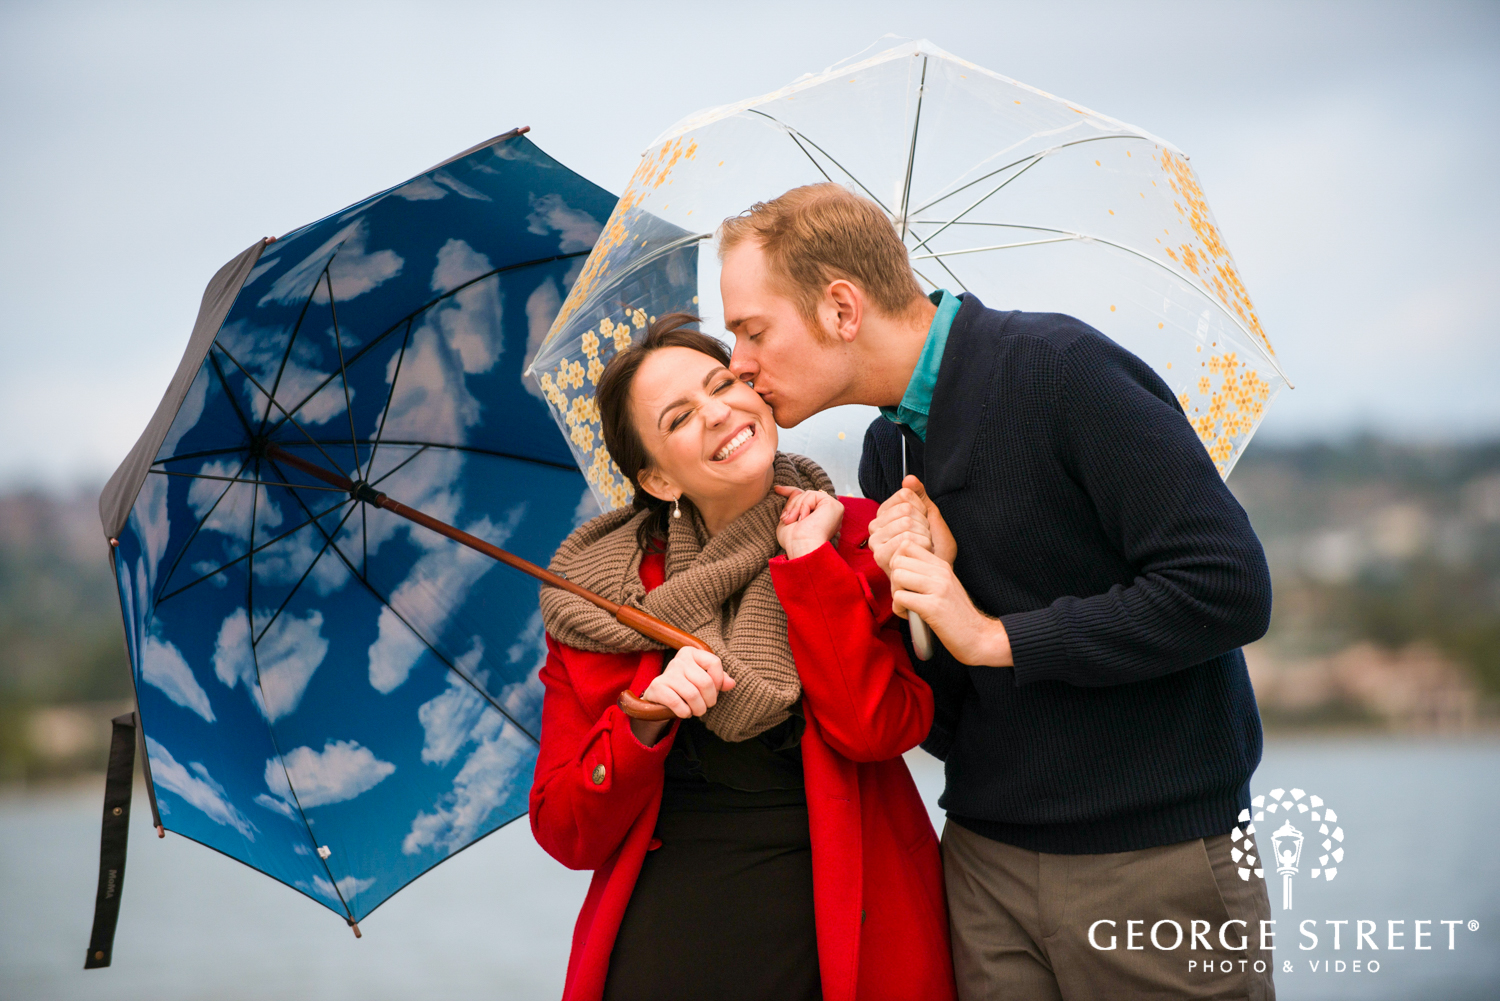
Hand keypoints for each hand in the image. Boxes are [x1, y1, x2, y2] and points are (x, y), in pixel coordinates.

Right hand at [640, 647, 734, 718]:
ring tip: (696, 710)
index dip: (719, 682)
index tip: (714, 691)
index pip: (714, 663)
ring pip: (693, 695)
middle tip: (706, 705)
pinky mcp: (657, 687)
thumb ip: (720, 680)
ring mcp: (667, 673)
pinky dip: (685, 712)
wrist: (660, 698)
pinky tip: (684, 712)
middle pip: (705, 682)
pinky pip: (678, 704)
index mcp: (691, 652)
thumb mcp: (704, 680)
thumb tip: (731, 683)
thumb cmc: (687, 687)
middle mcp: (679, 660)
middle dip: (710, 700)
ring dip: (698, 709)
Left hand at [774, 485, 844, 558]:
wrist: (802, 548)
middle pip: (805, 495)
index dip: (790, 491)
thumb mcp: (789, 519)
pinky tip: (804, 519)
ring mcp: (832, 508)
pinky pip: (812, 495)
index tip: (777, 489)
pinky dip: (804, 506)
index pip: (805, 499)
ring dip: (795, 507)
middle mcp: (827, 513)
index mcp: (819, 518)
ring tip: (790, 520)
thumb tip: (795, 490)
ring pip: (807, 494)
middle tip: (784, 519)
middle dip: (791, 504)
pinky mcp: (833, 504)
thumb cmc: (793, 541)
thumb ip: (793, 506)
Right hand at [869, 476, 955, 575]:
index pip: (905, 494)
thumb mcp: (931, 517)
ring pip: (906, 523)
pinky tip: (919, 556)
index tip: (923, 524)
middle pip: (906, 508)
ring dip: (924, 536)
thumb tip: (909, 478)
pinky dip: (922, 547)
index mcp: (884, 514)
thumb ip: (921, 497)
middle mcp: (875, 526)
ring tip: (923, 548)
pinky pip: (906, 539)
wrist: (937, 576)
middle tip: (924, 539)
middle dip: (924, 524)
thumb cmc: (935, 550)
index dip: (922, 509)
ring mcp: (875, 541)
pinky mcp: (879, 556)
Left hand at [888, 540, 1011, 666]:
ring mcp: (938, 588)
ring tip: (907, 605)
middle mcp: (940, 572)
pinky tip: (910, 616)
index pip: (907, 545)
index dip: (898, 562)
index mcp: (942, 564)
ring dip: (896, 594)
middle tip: (904, 595)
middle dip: (894, 580)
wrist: (978, 636)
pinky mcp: (932, 606)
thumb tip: (897, 566)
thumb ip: (926, 573)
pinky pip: (900, 598)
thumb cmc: (956, 614)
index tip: (904, 579)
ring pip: (897, 577)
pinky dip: (899, 609)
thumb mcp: (945, 585)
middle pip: (898, 561)